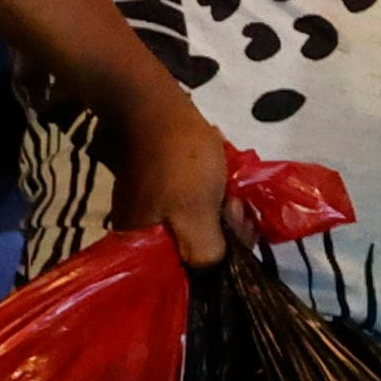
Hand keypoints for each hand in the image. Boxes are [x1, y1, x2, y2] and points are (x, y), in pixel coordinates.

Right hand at [107, 90, 234, 267]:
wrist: (152, 105)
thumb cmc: (178, 161)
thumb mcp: (196, 214)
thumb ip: (205, 254)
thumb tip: (212, 274)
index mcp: (144, 248)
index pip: (188, 276)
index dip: (219, 261)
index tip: (237, 233)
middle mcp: (143, 236)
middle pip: (195, 252)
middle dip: (225, 234)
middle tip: (237, 206)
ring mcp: (150, 212)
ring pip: (198, 228)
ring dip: (222, 214)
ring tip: (233, 192)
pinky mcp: (159, 193)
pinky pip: (192, 208)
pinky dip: (212, 200)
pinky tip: (225, 184)